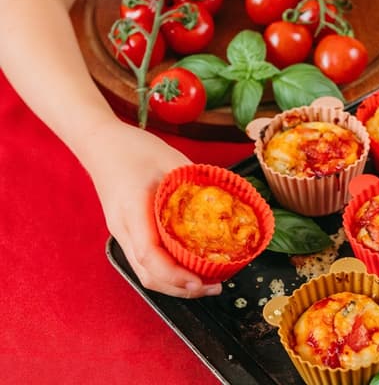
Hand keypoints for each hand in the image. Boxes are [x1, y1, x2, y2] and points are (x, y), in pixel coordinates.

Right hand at [86, 120, 221, 297]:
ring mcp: (122, 232)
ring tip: (206, 281)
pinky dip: (167, 270)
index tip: (201, 280)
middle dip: (181, 288)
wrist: (100, 143)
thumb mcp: (170, 159)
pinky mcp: (127, 231)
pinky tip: (188, 264)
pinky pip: (145, 260)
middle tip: (215, 286)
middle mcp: (123, 228)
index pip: (150, 255)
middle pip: (148, 274)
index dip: (175, 274)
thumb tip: (225, 202)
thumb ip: (194, 183)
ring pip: (145, 272)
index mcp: (133, 209)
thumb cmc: (133, 148)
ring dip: (175, 283)